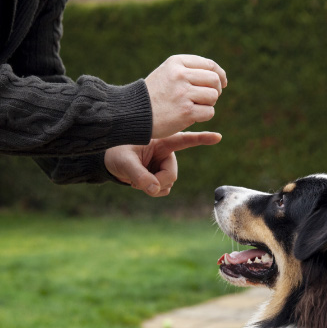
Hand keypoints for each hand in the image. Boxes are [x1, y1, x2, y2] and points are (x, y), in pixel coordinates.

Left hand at [104, 132, 221, 196]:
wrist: (108, 161)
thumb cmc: (115, 153)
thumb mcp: (123, 162)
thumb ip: (138, 176)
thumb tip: (154, 190)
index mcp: (161, 141)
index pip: (185, 139)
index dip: (202, 139)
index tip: (218, 137)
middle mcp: (165, 153)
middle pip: (172, 174)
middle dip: (158, 182)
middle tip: (140, 184)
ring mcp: (163, 165)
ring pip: (168, 184)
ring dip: (153, 187)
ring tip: (136, 180)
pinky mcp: (159, 175)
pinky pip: (163, 189)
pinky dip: (152, 190)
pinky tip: (139, 184)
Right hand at [145, 55, 227, 138]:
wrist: (135, 113)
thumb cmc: (153, 95)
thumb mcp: (167, 73)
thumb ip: (188, 70)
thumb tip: (219, 77)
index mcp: (176, 63)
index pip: (209, 65)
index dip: (220, 75)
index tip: (222, 83)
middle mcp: (180, 76)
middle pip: (214, 80)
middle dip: (216, 90)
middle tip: (209, 98)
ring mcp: (183, 94)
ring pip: (213, 96)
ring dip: (209, 104)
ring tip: (197, 107)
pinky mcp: (186, 112)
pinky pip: (209, 112)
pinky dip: (205, 115)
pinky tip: (193, 116)